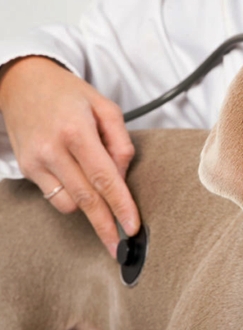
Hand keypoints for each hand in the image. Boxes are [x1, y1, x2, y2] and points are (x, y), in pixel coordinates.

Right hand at [0, 56, 139, 257]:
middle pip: (86, 198)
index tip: (132, 226)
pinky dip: (72, 196)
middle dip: (106, 225)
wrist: (23, 82)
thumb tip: (122, 177)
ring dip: (90, 206)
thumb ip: (120, 142)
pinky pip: (54, 196)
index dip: (120, 205)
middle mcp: (52, 149)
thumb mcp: (105, 107)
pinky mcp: (25, 168)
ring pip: (69, 203)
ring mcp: (35, 161)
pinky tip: (79, 182)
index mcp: (77, 131)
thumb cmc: (69, 94)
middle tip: (120, 247)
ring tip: (101, 193)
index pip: (104, 178)